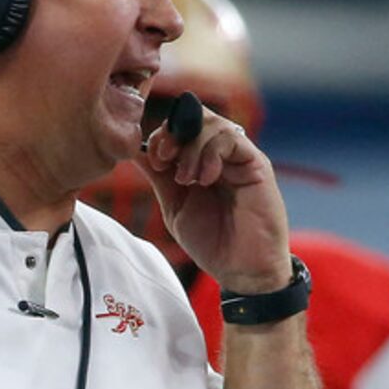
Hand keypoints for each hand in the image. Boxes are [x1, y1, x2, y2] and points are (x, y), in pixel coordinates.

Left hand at [140, 113, 291, 290]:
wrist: (243, 270)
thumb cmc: (212, 242)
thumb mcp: (175, 206)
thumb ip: (159, 177)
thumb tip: (132, 150)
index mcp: (201, 162)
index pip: (180, 128)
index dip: (161, 136)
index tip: (153, 161)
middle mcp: (221, 155)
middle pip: (195, 117)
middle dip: (172, 133)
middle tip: (163, 159)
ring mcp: (239, 158)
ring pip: (212, 124)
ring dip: (191, 148)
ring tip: (186, 179)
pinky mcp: (256, 165)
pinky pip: (232, 138)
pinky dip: (211, 153)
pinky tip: (205, 178)